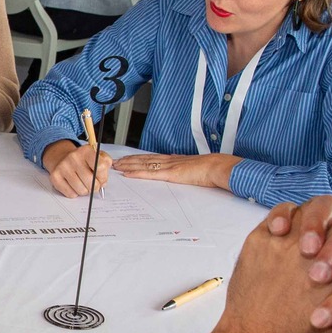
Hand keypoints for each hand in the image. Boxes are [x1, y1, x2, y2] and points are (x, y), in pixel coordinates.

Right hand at [41, 139, 111, 196]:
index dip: (103, 177)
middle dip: (95, 187)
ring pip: (81, 190)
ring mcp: (63, 167)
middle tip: (93, 185)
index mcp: (86, 150)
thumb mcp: (97, 156)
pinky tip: (73, 186)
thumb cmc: (83, 160)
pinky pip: (71, 194)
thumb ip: (106, 164)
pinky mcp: (55, 176)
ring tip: (83, 184)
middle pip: (91, 181)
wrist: (62, 158)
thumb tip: (103, 180)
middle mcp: (73, 157)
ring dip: (85, 191)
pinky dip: (74, 193)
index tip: (102, 179)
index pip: (101, 167)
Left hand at [113, 152, 236, 189]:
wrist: (216, 167)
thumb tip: (178, 167)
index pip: (151, 158)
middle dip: (128, 160)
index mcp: (174, 160)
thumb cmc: (209, 169)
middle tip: (115, 161)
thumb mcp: (193, 168)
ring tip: (117, 166)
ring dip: (128, 165)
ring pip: (143, 164)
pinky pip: (150, 173)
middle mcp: (168, 160)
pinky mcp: (170, 174)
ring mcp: (168, 166)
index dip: (137, 158)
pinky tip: (128, 173)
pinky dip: (137, 173)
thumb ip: (184, 168)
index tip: (127, 158)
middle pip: (143, 159)